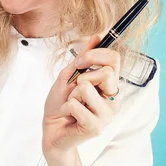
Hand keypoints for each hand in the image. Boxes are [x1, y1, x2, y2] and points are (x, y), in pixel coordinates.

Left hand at [42, 35, 121, 157]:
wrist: (51, 128)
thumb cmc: (60, 103)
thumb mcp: (69, 75)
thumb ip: (84, 58)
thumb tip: (97, 36)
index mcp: (109, 85)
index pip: (114, 59)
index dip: (94, 55)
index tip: (79, 63)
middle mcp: (112, 99)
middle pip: (107, 72)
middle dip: (82, 76)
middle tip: (73, 89)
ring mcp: (106, 115)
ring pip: (87, 88)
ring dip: (72, 94)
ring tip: (71, 105)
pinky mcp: (96, 127)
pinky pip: (76, 105)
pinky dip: (66, 106)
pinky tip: (69, 115)